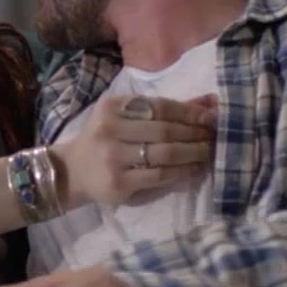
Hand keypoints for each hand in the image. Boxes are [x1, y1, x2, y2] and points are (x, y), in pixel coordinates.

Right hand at [50, 94, 215, 208]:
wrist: (73, 172)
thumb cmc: (105, 140)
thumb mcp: (124, 117)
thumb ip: (162, 110)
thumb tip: (207, 103)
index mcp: (111, 107)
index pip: (159, 106)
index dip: (189, 111)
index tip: (209, 116)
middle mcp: (109, 129)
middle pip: (165, 129)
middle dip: (195, 133)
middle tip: (213, 135)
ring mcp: (113, 157)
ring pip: (165, 153)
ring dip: (193, 152)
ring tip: (207, 151)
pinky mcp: (119, 183)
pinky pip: (160, 175)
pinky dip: (181, 171)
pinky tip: (193, 168)